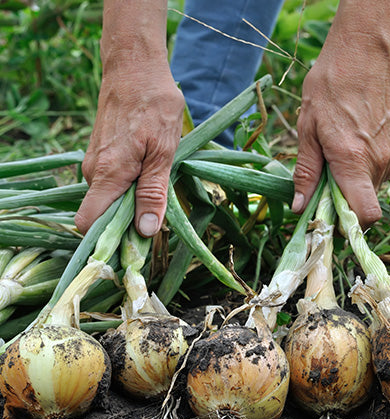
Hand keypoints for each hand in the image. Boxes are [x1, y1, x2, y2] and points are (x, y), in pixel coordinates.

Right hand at [74, 0, 182, 236]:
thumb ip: (152, 193)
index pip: (89, 223)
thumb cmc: (154, 106)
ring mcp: (94, 164)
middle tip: (157, 216)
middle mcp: (93, 172)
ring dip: (130, 204)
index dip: (109, 240)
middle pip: (101, 216)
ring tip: (156, 189)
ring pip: (108, 200)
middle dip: (127, 223)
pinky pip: (110, 185)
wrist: (134, 67)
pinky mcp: (100, 157)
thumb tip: (146, 232)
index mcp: (108, 174)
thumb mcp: (164, 152)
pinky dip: (127, 189)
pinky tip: (147, 175)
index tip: (135, 245)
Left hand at [292, 0, 389, 228]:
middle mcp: (378, 159)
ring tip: (337, 158)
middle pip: (366, 202)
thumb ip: (306, 172)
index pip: (366, 213)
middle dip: (345, 202)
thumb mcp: (307, 129)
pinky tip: (353, 144)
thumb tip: (300, 207)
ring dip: (355, 183)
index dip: (350, 225)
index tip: (332, 219)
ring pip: (374, 185)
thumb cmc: (329, 85)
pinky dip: (366, 167)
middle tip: (324, 183)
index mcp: (352, 160)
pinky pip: (382, 166)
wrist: (365, 48)